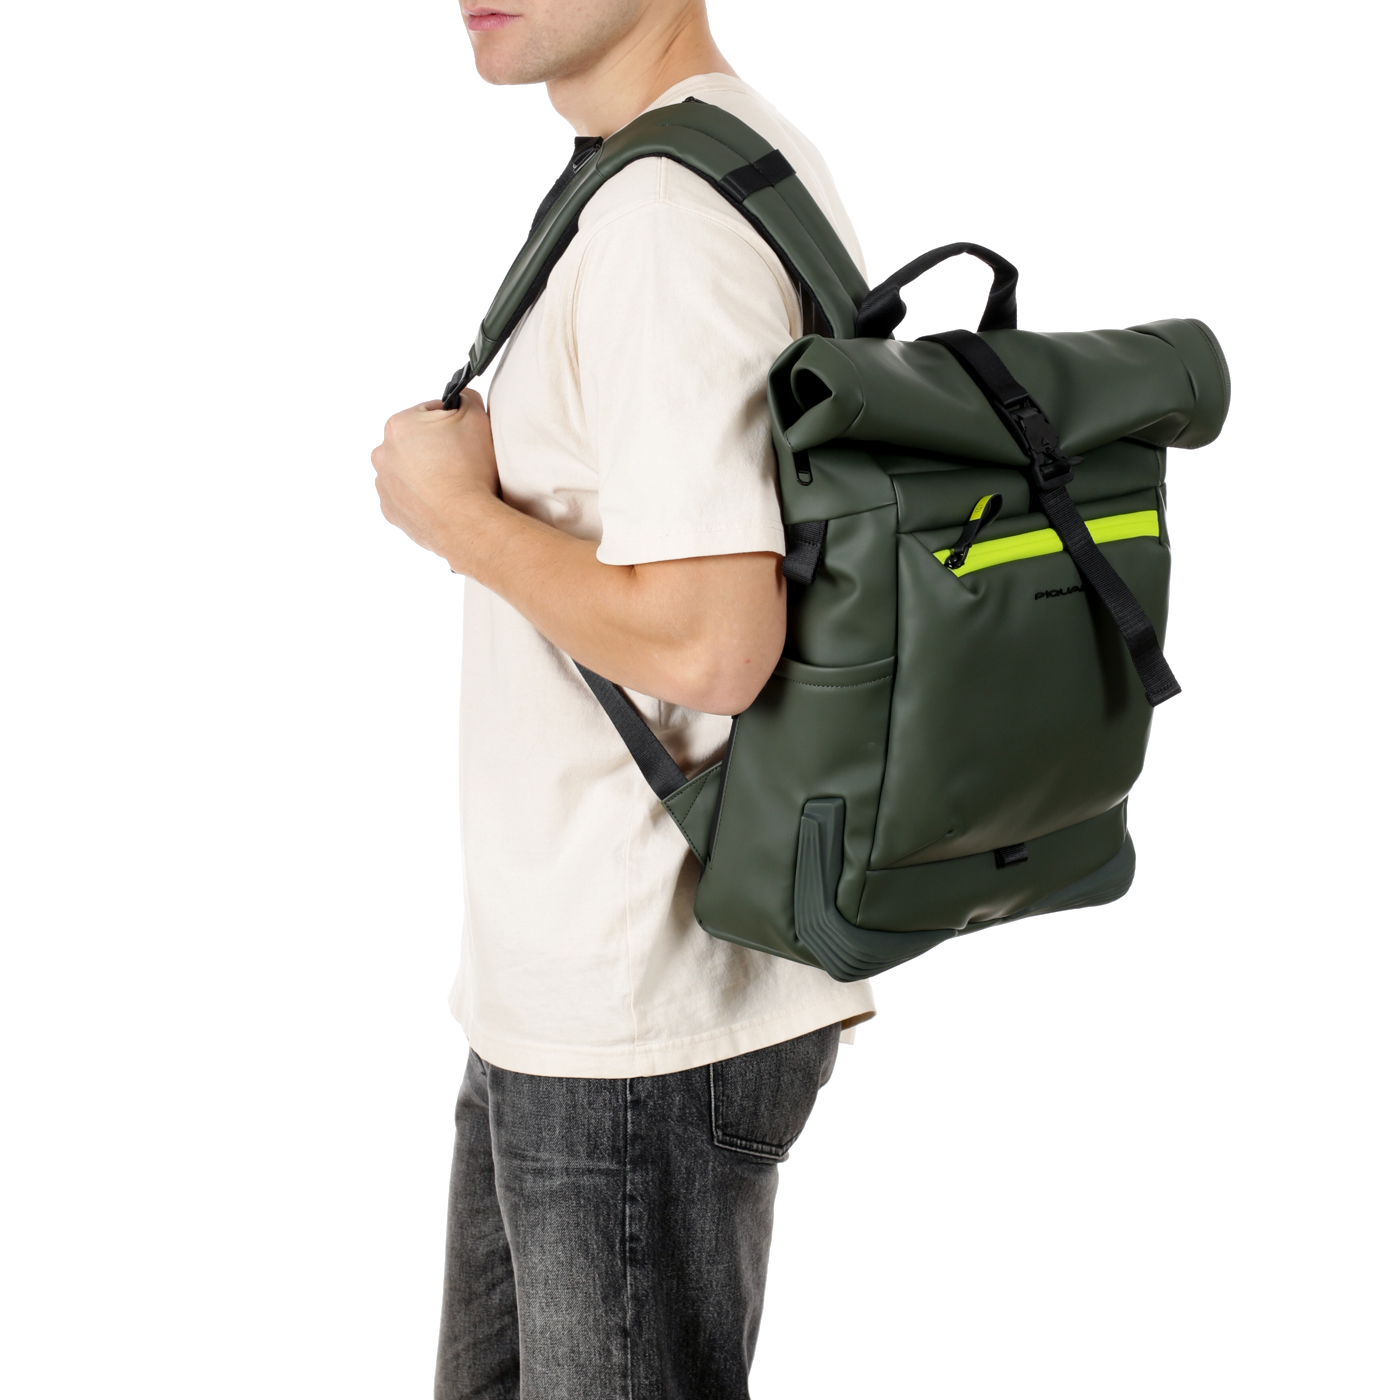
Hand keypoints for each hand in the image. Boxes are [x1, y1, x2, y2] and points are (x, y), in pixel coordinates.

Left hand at [371, 390, 498, 562]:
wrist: (466, 521)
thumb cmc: (469, 471)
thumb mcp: (477, 418)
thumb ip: (467, 398)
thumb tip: (461, 398)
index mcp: (398, 425)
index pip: (429, 412)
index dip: (452, 423)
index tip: (465, 437)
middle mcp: (383, 453)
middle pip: (416, 442)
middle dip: (436, 448)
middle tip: (461, 461)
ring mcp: (384, 485)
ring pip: (409, 470)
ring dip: (427, 472)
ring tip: (452, 483)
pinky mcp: (391, 511)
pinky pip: (407, 497)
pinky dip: (422, 497)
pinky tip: (442, 500)